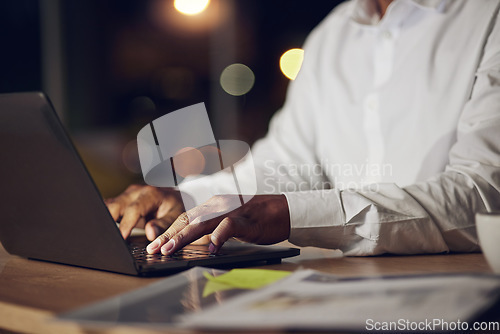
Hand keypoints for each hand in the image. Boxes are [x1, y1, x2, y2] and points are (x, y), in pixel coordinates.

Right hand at [105, 184, 189, 239]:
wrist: (173, 196)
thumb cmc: (175, 207)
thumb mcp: (176, 216)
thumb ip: (163, 225)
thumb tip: (151, 233)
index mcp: (151, 194)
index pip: (134, 209)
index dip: (126, 224)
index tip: (121, 238)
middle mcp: (136, 192)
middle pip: (115, 205)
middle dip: (107, 220)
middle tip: (107, 238)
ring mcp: (127, 195)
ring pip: (108, 206)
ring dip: (105, 219)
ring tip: (103, 235)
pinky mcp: (122, 200)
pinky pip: (109, 207)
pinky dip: (105, 218)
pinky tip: (103, 229)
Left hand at [146, 194, 290, 254]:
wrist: (285, 209)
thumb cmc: (258, 218)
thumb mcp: (230, 222)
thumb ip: (213, 229)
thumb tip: (198, 245)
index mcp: (213, 206)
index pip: (185, 218)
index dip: (168, 231)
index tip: (154, 244)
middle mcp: (218, 205)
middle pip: (187, 220)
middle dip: (168, 235)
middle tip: (153, 249)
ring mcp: (232, 211)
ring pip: (202, 222)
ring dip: (184, 237)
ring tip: (169, 250)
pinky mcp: (246, 220)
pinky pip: (229, 226)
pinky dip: (219, 236)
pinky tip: (212, 248)